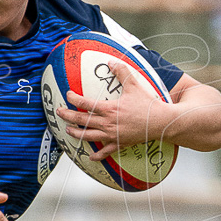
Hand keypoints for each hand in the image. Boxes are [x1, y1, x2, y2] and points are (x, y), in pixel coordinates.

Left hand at [56, 61, 173, 159]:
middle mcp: (107, 123)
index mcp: (109, 109)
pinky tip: (90, 157)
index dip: (73, 98)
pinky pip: (105, 152)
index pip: (85, 103)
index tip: (68, 95)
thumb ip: (122, 72)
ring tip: (68, 131)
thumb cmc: (148, 104)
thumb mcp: (134, 85)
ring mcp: (112, 135)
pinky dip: (97, 156)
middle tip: (59, 112)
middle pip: (81, 120)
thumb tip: (111, 62)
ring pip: (88, 136)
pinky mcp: (119, 143)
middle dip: (68, 116)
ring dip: (76, 134)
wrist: (161, 122)